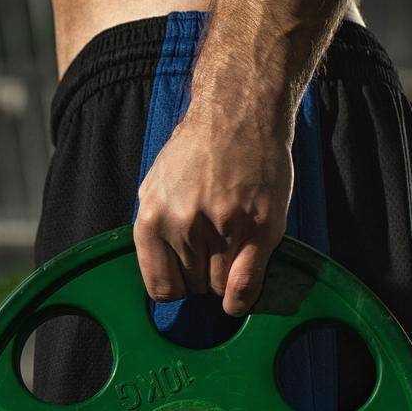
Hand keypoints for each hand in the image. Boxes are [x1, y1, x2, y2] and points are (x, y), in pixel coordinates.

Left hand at [133, 93, 293, 316]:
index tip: (186, 277)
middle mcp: (183, 226)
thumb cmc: (196, 151)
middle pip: (194, 287)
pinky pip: (246, 282)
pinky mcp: (259, 226)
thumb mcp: (156, 187)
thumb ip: (155, 230)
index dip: (176, 286)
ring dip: (225, 277)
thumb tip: (161, 272)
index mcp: (151, 219)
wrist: (238, 114)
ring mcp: (223, 227)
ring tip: (230, 247)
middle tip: (214, 251)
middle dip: (202, 276)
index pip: (161, 287)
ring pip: (220, 286)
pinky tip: (240, 296)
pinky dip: (243, 296)